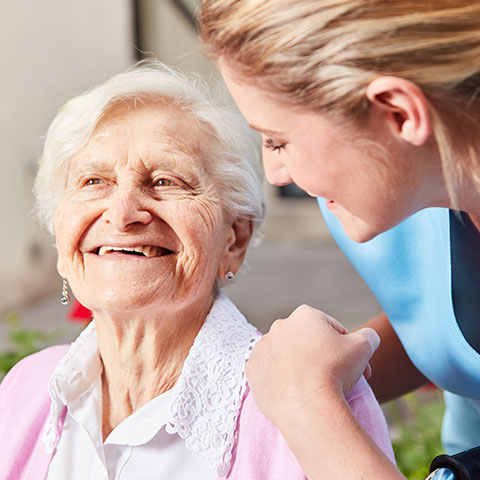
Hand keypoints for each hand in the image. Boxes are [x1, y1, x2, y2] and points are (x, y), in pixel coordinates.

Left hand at [246, 304, 379, 425]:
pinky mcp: (252, 369)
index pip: (330, 328)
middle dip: (322, 355)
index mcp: (304, 315)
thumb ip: (368, 335)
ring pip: (286, 355)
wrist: (307, 405)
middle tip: (336, 377)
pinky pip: (269, 371)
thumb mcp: (363, 347)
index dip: (346, 346)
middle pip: (307, 341)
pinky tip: (293, 390)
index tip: (354, 365)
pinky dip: (280, 379)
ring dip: (298, 366)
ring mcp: (263, 348)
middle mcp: (279, 326)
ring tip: (313, 385)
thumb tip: (369, 336)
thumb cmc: (335, 371)